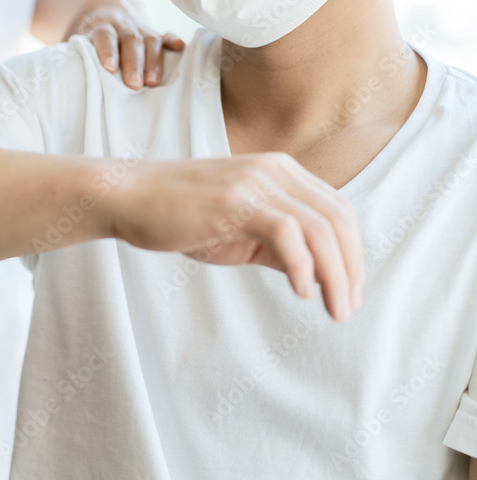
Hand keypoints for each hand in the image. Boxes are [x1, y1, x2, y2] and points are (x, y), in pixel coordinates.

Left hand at [66, 0, 184, 89]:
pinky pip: (162, 33)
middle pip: (130, 39)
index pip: (104, 35)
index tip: (109, 68)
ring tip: (153, 82)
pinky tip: (180, 46)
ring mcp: (137, 25)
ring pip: (148, 38)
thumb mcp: (74, 42)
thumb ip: (74, 56)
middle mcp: (120, 23)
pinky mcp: (150, 30)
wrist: (98, 6)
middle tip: (134, 85)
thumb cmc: (84, 37)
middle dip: (133, 62)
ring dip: (153, 60)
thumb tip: (68, 79)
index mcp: (98, 25)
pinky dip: (171, 39)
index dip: (107, 50)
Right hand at [106, 153, 363, 320]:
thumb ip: (277, 247)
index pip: (337, 210)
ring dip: (335, 274)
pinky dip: (302, 266)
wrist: (127, 197)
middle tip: (347, 308)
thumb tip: (316, 276)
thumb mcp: (238, 230)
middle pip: (338, 219)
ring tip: (333, 308)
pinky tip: (301, 292)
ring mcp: (255, 183)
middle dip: (351, 268)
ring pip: (320, 227)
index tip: (348, 290)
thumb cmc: (178, 215)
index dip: (352, 253)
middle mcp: (275, 170)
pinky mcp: (235, 201)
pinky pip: (287, 233)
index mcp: (280, 172)